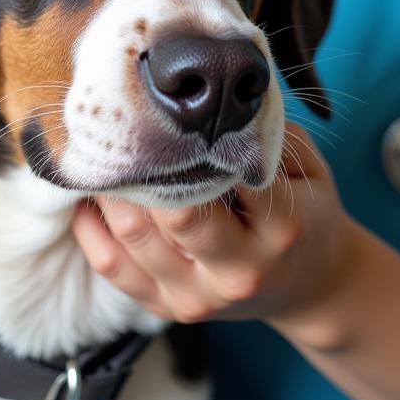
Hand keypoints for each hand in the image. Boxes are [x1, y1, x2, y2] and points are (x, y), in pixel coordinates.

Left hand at [71, 121, 351, 332]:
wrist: (308, 285)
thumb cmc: (305, 209)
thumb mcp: (305, 165)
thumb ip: (265, 132)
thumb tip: (211, 91)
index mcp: (280, 230)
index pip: (226, 176)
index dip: (193, 139)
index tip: (171, 106)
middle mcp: (237, 272)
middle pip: (173, 212)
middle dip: (147, 164)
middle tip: (128, 121)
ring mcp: (196, 298)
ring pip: (132, 235)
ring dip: (112, 187)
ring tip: (107, 150)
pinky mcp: (163, 308)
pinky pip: (110, 265)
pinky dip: (90, 224)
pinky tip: (90, 192)